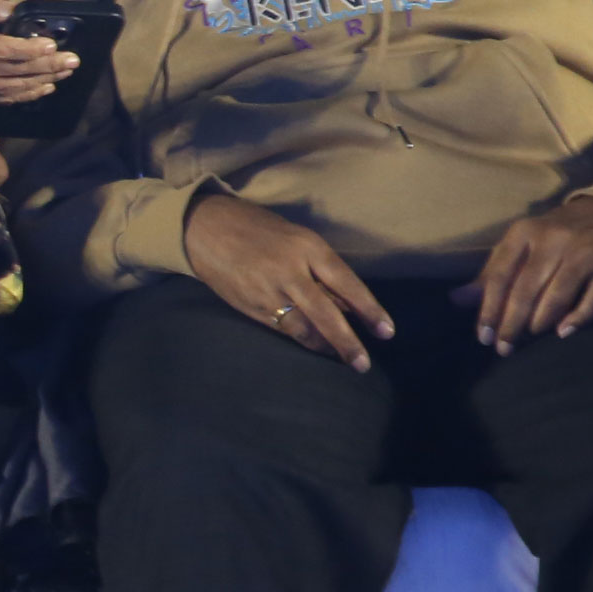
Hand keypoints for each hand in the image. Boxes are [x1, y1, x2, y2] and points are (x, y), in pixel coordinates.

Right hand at [0, 0, 72, 104]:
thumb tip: (10, 11)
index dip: (28, 50)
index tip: (52, 45)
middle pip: (9, 71)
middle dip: (44, 67)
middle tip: (71, 61)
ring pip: (7, 88)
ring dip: (39, 83)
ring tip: (63, 74)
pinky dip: (23, 95)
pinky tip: (43, 89)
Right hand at [185, 191, 395, 371]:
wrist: (206, 227)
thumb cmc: (260, 230)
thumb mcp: (297, 239)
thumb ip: (320, 270)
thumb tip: (346, 305)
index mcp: (308, 247)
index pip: (347, 283)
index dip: (369, 309)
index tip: (386, 332)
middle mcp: (290, 270)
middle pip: (326, 313)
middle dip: (347, 342)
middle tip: (363, 364)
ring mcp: (267, 290)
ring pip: (302, 327)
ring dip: (323, 345)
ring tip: (340, 358)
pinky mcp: (250, 305)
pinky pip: (281, 328)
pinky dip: (299, 338)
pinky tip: (312, 345)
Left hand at [453, 198, 592, 354]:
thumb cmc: (554, 235)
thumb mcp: (520, 245)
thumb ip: (492, 273)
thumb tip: (456, 300)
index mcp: (524, 233)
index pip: (500, 276)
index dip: (489, 309)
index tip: (483, 336)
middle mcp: (552, 241)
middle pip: (526, 289)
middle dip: (511, 323)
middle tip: (503, 348)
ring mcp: (583, 253)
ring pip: (557, 295)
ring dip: (541, 321)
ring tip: (531, 335)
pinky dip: (578, 318)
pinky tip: (563, 331)